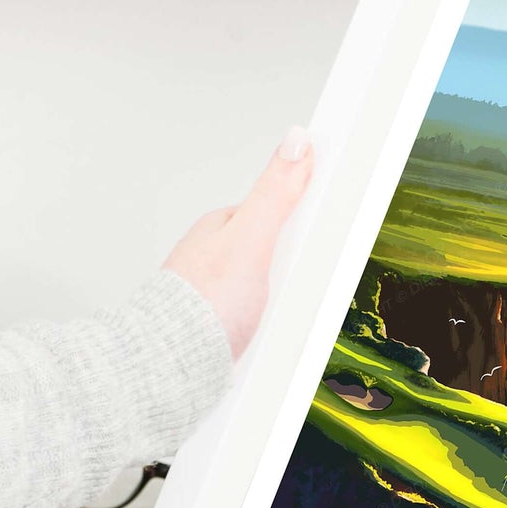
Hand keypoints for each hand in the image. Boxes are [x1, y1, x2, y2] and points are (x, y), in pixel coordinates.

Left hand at [164, 126, 313, 358]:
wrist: (171, 367)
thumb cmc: (201, 307)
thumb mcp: (249, 240)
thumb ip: (275, 194)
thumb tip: (296, 140)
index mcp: (221, 228)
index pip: (280, 210)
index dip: (309, 217)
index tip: (335, 220)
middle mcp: (216, 258)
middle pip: (280, 252)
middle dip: (299, 267)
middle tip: (307, 282)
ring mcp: (219, 293)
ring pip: (272, 290)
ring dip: (286, 304)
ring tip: (291, 315)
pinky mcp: (223, 327)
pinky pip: (262, 320)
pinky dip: (272, 326)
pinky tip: (276, 333)